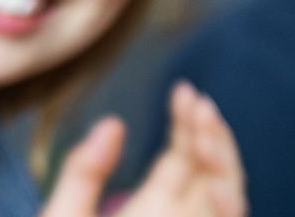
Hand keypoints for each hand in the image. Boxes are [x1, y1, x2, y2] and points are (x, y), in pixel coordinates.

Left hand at [41, 82, 244, 216]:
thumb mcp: (64, 214)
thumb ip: (82, 173)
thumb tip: (113, 122)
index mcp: (153, 209)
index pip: (184, 156)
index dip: (190, 123)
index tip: (185, 90)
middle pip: (212, 171)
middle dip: (213, 135)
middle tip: (200, 105)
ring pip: (229, 197)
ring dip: (225, 166)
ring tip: (205, 140)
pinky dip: (230, 209)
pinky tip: (216, 187)